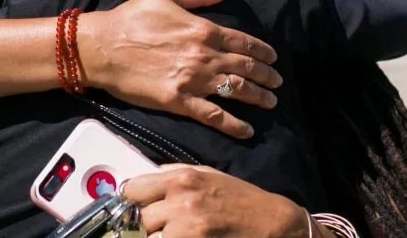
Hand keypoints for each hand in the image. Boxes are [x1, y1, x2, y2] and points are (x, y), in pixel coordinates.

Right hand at [80, 0, 282, 139]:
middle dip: (267, 76)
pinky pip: (214, 116)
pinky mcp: (179, 101)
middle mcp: (204, 55)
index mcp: (203, 28)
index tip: (273, 58)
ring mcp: (193, 80)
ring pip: (236, 91)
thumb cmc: (131, 17)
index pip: (243, 42)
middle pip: (246, 68)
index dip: (263, 52)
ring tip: (271, 102)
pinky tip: (247, 130)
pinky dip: (234, 125)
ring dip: (258, 98)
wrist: (103, 47)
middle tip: (278, 83)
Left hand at [123, 164, 309, 237]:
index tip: (138, 208)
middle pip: (138, 219)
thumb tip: (146, 182)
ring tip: (176, 235)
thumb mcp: (208, 175)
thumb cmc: (242, 199)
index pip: (132, 189)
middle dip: (146, 225)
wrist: (274, 224)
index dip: (133, 201)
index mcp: (181, 179)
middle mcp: (180, 202)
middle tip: (161, 227)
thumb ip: (175, 175)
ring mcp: (186, 231)